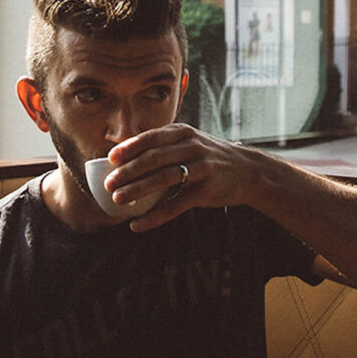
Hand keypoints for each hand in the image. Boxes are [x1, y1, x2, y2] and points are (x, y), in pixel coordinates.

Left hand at [106, 124, 251, 230]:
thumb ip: (162, 144)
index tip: (111, 158)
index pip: (152, 137)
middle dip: (129, 171)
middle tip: (109, 184)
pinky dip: (155, 216)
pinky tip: (138, 224)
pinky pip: (176, 205)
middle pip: (154, 158)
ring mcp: (201, 168)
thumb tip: (121, 153)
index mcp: (183, 132)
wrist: (247, 171)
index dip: (130, 147)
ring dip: (138, 190)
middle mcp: (192, 147)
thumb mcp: (188, 141)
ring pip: (164, 179)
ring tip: (118, 199)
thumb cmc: (208, 156)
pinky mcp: (206, 191)